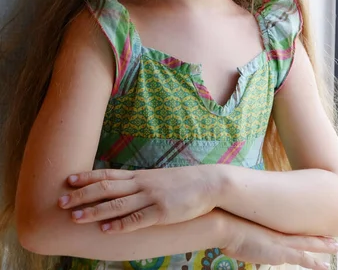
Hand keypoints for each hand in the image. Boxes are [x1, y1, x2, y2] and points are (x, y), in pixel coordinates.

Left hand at [58, 166, 217, 232]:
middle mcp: (141, 184)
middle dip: (82, 194)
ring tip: (75, 217)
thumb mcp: (156, 180)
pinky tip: (105, 230)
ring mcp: (151, 198)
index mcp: (139, 176)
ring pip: (117, 204)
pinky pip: (137, 220)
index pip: (108, 174)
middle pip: (107, 188)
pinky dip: (120, 225)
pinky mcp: (162, 212)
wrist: (208, 183)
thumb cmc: (181, 183)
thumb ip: (139, 184)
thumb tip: (120, 189)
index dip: (87, 177)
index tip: (68, 179)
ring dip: (95, 211)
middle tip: (61, 200)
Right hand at [219, 210, 336, 269]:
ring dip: (321, 247)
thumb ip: (242, 225)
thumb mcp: (235, 222)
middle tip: (333, 238)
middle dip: (318, 238)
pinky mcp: (280, 252)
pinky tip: (325, 267)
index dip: (302, 229)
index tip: (311, 227)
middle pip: (303, 234)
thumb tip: (236, 223)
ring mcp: (280, 241)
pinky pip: (303, 258)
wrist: (225, 223)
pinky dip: (314, 263)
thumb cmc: (225, 221)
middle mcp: (277, 231)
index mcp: (269, 224)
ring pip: (307, 244)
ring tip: (335, 247)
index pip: (289, 227)